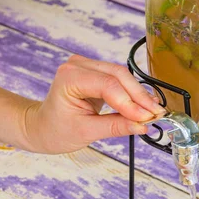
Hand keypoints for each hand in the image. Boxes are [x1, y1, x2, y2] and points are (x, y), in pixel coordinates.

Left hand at [21, 55, 164, 153]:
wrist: (42, 127)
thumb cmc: (55, 130)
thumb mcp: (86, 132)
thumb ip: (115, 127)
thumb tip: (142, 125)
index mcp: (69, 77)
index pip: (108, 85)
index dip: (130, 102)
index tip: (147, 117)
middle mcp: (78, 66)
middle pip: (118, 76)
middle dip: (139, 97)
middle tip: (156, 114)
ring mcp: (87, 66)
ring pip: (122, 76)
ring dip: (139, 95)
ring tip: (153, 112)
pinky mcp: (96, 73)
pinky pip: (119, 80)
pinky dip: (132, 94)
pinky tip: (144, 105)